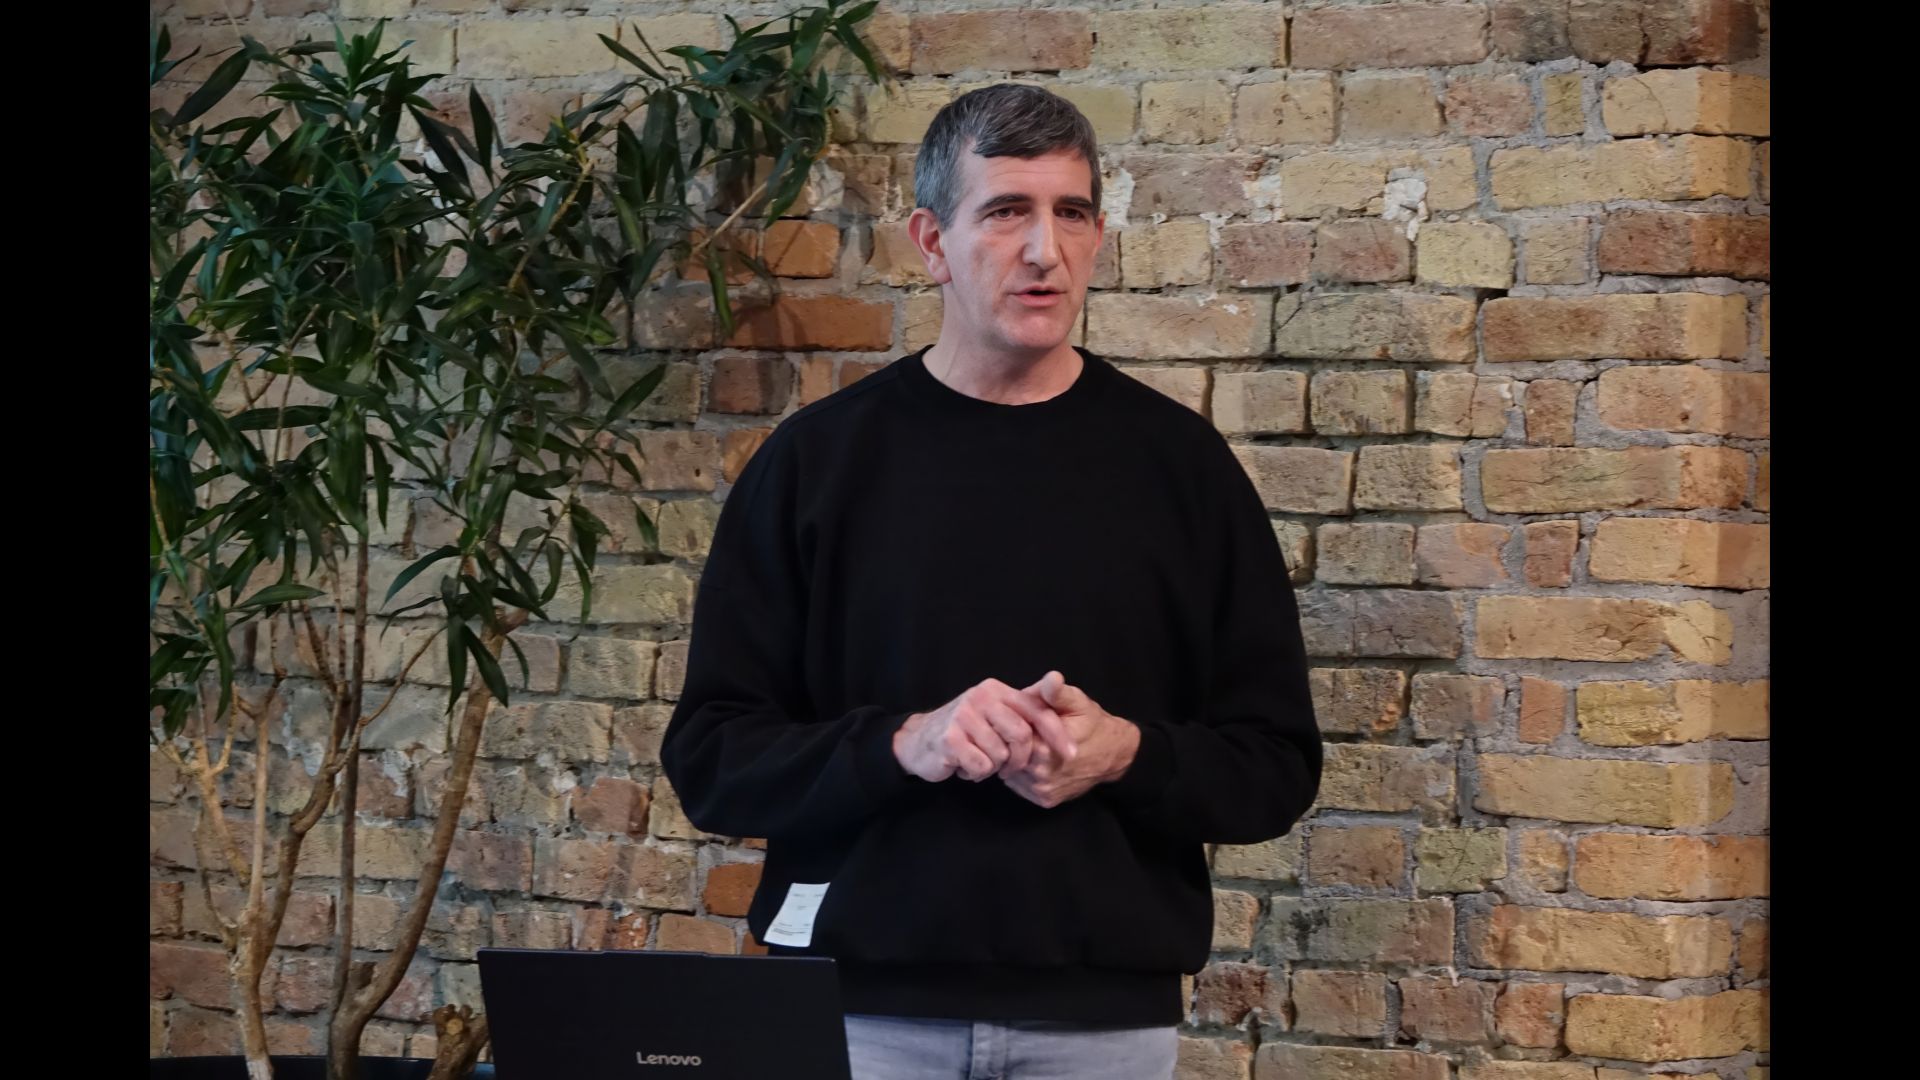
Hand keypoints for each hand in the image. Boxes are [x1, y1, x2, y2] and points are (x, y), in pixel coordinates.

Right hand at [893, 677, 1077, 782]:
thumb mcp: (994, 716)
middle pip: (1022, 735)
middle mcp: (980, 697)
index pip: (1037, 710)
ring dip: (993, 767)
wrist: (919, 741)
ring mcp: (963, 716)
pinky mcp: (949, 738)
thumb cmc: (965, 732)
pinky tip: (965, 765)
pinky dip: (976, 773)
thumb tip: (1061, 717)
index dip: (1057, 734)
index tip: (1072, 754)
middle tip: (1008, 768)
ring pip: (1001, 755)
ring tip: (978, 760)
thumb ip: (1022, 715)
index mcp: (996, 690)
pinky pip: (981, 766)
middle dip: (1020, 759)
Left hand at [998, 671, 1140, 808]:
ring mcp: (1043, 790)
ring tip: (1028, 744)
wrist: (1114, 755)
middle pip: (1008, 756)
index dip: (1011, 725)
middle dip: (1012, 742)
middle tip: (1023, 730)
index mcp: (1045, 749)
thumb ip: (1057, 692)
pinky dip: (1020, 773)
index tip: (1021, 718)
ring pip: (1010, 772)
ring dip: (1013, 759)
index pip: (1009, 737)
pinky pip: (1019, 785)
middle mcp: (1042, 775)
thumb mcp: (1077, 702)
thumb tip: (1051, 678)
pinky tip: (1032, 760)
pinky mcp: (1045, 800)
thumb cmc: (1093, 724)